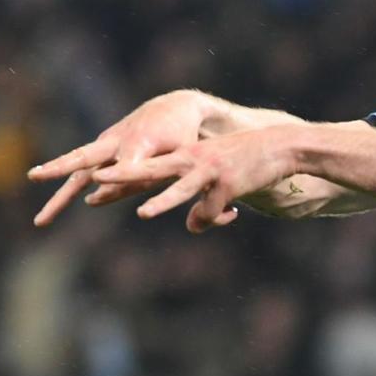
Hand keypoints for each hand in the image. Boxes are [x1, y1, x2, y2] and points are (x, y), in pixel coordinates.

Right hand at [28, 90, 209, 225]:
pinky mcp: (104, 147)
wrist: (177, 108)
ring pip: (77, 166)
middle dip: (60, 167)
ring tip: (40, 219)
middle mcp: (118, 141)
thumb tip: (97, 198)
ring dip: (57, 189)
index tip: (91, 198)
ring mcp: (108, 143)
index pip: (125, 167)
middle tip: (34, 176)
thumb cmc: (182, 137)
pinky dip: (68, 188)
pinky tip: (54, 212)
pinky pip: (83, 168)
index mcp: (142, 142)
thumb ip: (146, 177)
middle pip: (84, 156)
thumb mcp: (177, 156)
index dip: (114, 181)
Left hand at [90, 126, 299, 232]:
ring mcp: (209, 171)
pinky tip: (232, 215)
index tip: (95, 177)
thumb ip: (200, 201)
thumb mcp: (218, 177)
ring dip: (162, 202)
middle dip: (123, 176)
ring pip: (180, 190)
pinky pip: (213, 213)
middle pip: (151, 169)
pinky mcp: (228, 184)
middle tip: (97, 178)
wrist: (280, 147)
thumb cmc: (246, 162)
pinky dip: (215, 219)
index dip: (121, 173)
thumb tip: (191, 227)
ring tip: (143, 212)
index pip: (147, 163)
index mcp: (185, 155)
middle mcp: (192, 160)